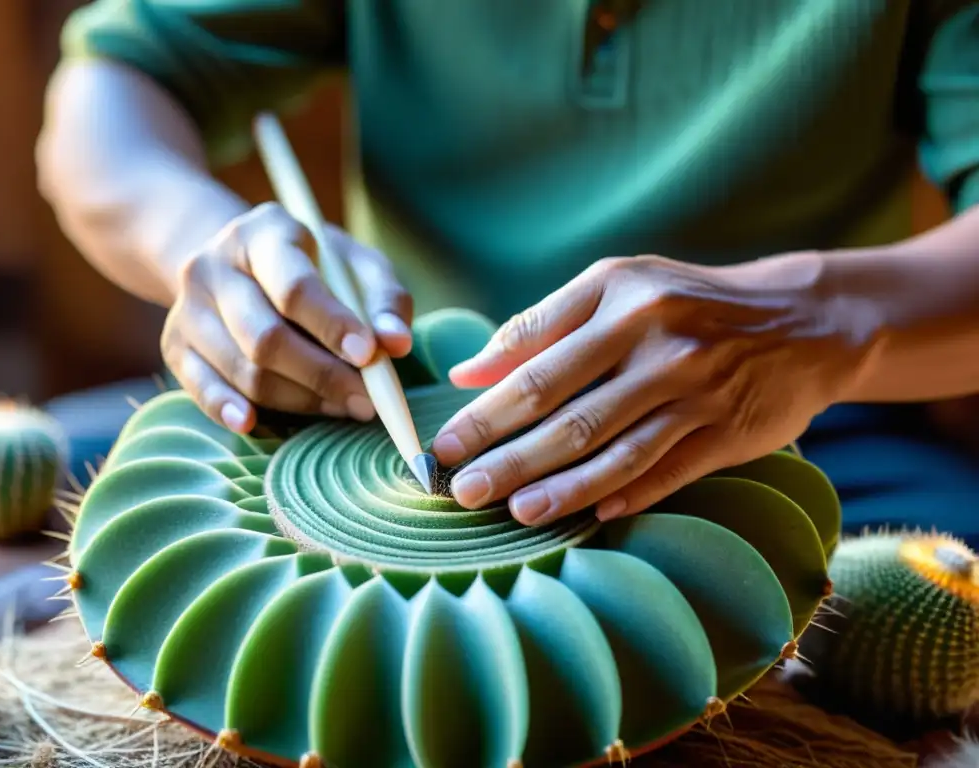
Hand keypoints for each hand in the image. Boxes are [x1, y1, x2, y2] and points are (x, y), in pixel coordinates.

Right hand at [161, 202, 411, 432]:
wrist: (235, 259)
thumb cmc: (313, 266)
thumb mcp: (355, 264)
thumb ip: (384, 299)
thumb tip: (396, 343)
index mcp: (262, 233)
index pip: (294, 286)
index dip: (332, 325)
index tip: (370, 356)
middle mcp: (214, 266)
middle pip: (264, 337)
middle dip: (322, 375)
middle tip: (367, 399)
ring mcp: (188, 308)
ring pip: (242, 370)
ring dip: (298, 399)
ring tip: (344, 406)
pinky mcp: (175, 345)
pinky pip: (201, 388)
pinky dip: (229, 409)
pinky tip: (256, 424)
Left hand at [430, 253, 870, 524]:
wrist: (802, 318)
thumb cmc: (687, 302)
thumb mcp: (618, 288)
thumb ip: (540, 326)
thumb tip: (469, 373)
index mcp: (620, 298)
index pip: (535, 362)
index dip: (485, 410)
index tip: (443, 446)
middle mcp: (657, 341)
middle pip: (568, 412)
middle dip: (507, 456)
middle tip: (461, 490)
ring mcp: (695, 390)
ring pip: (615, 450)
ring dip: (559, 488)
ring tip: (513, 512)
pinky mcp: (727, 431)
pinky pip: (667, 471)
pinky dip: (625, 495)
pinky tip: (586, 518)